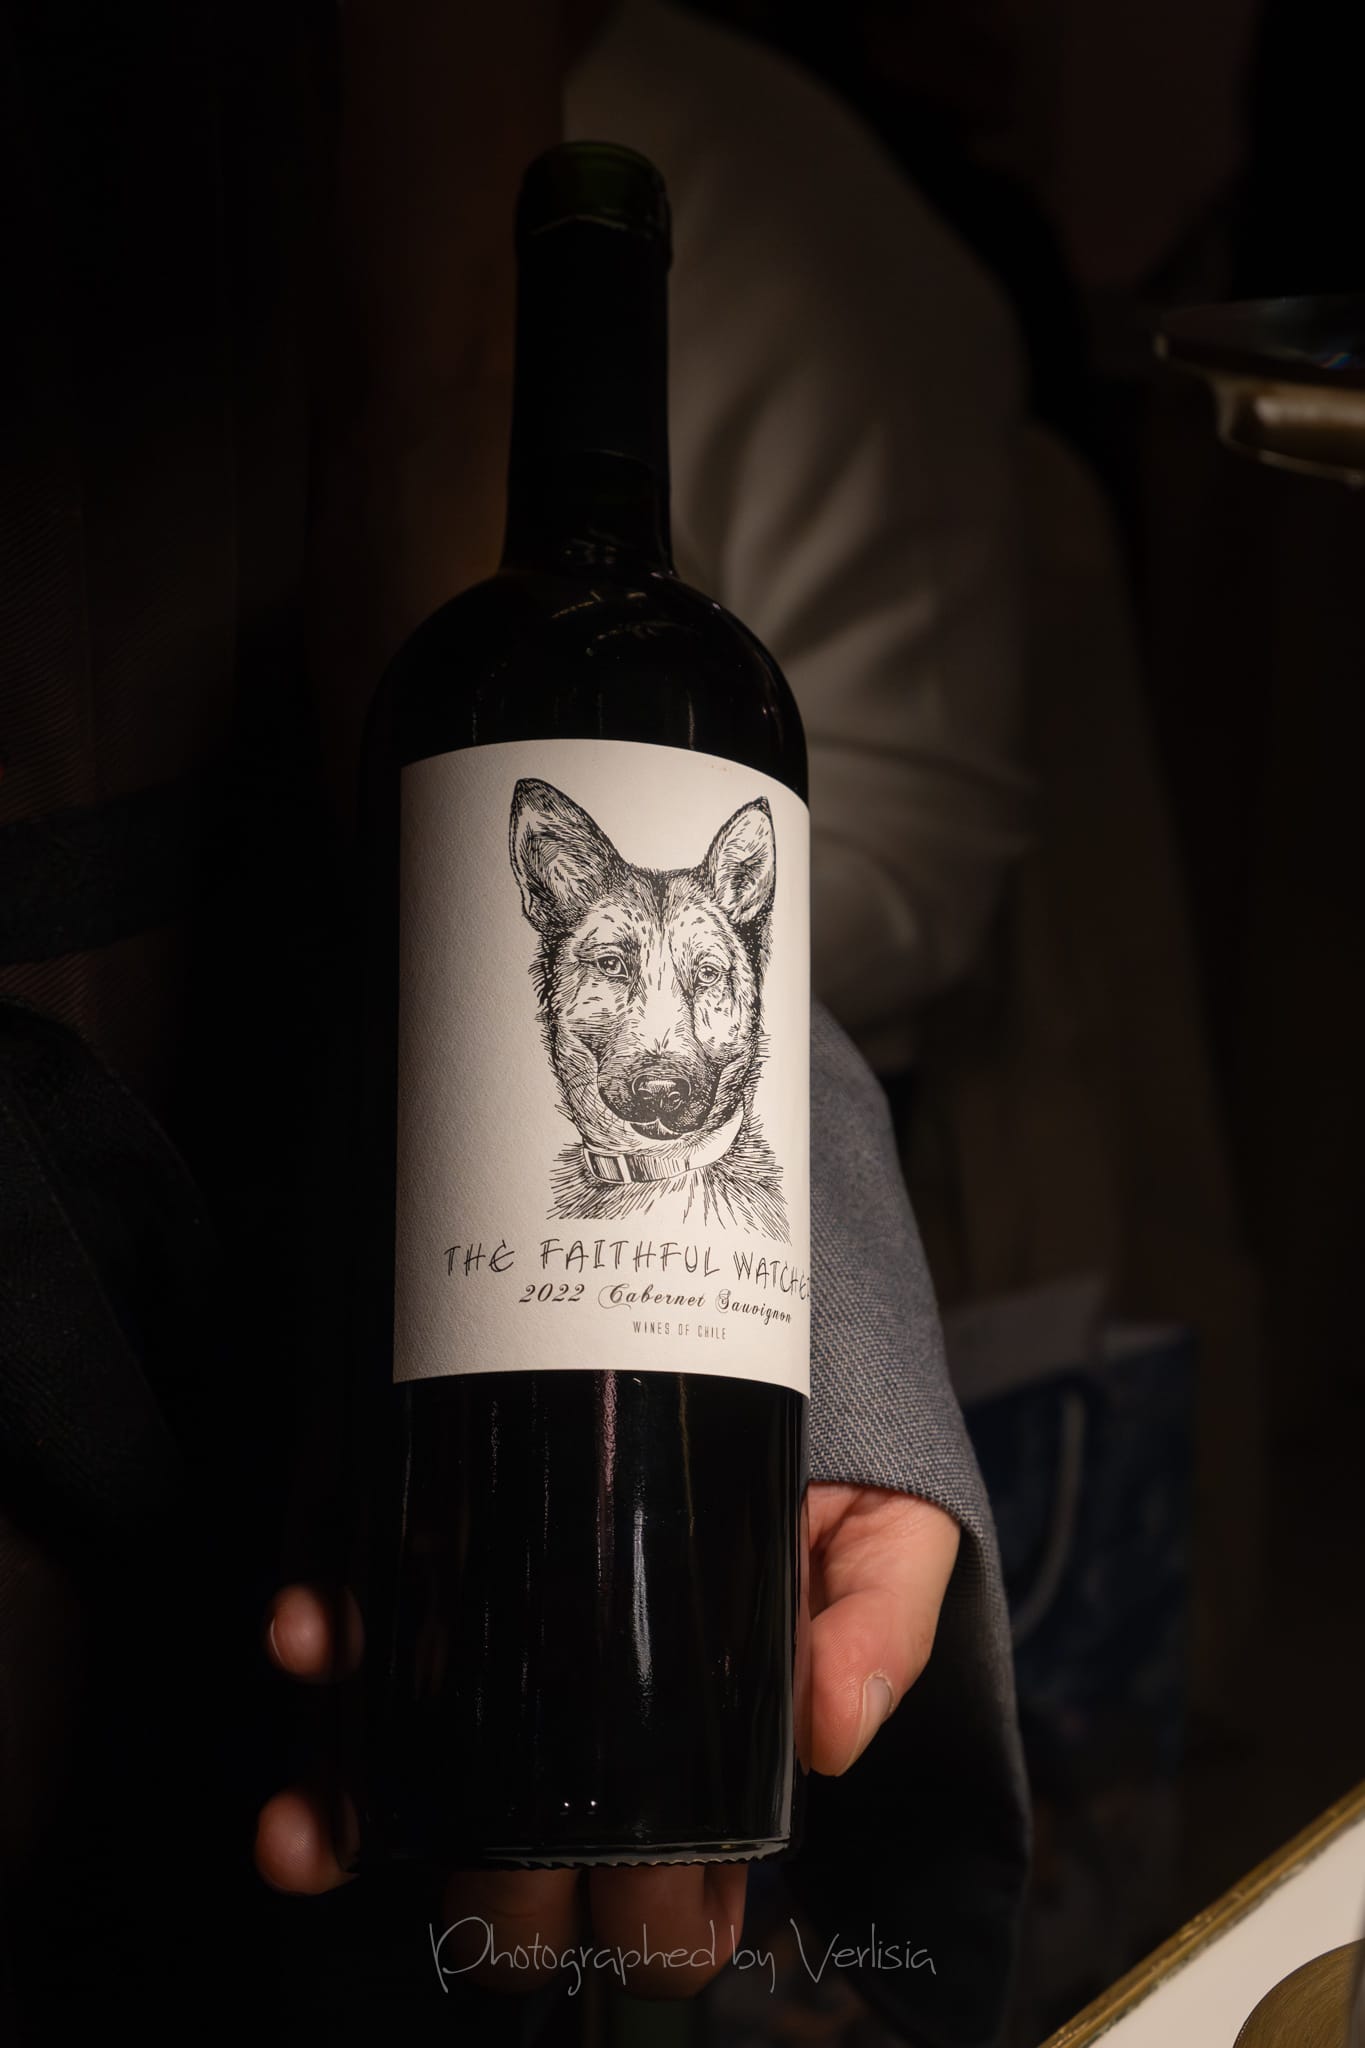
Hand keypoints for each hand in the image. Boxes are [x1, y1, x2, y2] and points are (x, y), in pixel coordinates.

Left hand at [255, 1483, 958, 1996]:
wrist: (739, 1311)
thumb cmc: (833, 1456)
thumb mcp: (891, 1527)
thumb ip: (880, 1620)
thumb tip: (835, 1732)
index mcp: (707, 1751)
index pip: (674, 1886)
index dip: (647, 1926)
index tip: (632, 1913)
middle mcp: (589, 1722)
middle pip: (523, 1857)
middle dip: (488, 1889)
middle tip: (486, 1856)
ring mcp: (506, 1644)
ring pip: (412, 1764)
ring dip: (351, 1802)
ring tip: (317, 1821)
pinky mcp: (441, 1556)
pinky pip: (359, 1625)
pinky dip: (318, 1645)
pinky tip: (310, 1632)